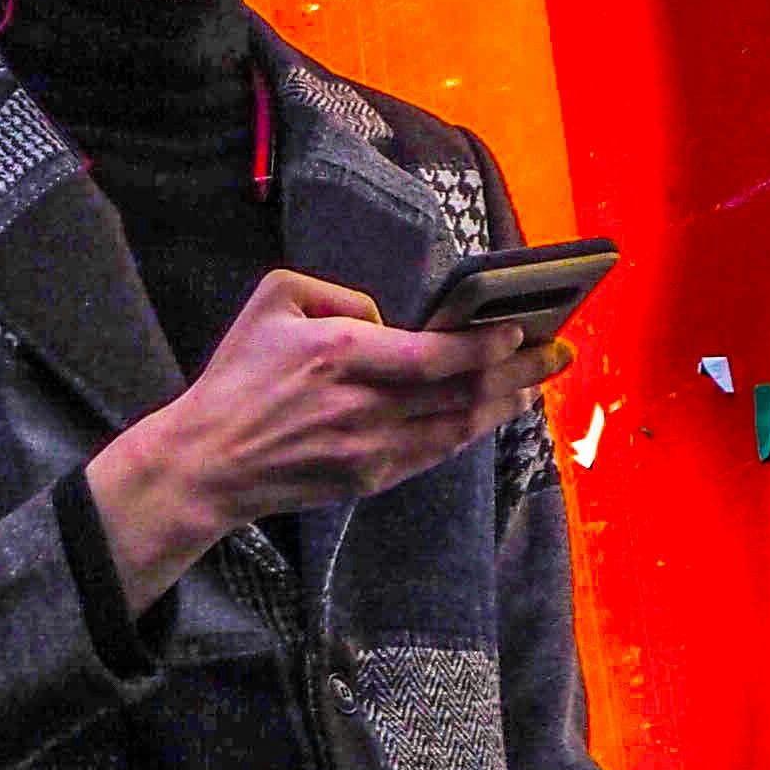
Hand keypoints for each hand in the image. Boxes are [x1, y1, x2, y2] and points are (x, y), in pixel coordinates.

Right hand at [84, 270, 562, 610]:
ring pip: (460, 426)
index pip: (436, 356)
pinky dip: (472, 430)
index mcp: (342, 355)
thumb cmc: (237, 376)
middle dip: (521, 371)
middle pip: (463, 392)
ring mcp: (372, 448)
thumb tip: (387, 317)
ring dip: (507, 403)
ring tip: (541, 381)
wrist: (209, 462)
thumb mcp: (273, 300)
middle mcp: (366, 406)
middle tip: (561, 352)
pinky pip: (437, 451)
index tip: (523, 328)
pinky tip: (494, 412)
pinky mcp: (371, 477)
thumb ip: (338, 292)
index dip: (487, 346)